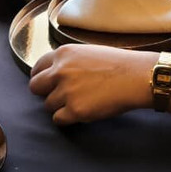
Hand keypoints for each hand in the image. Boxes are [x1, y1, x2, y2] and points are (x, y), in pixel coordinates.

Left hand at [29, 45, 152, 124]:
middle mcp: (60, 71)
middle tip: (58, 96)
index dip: (41, 77)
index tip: (46, 83)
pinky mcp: (74, 110)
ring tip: (79, 101)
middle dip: (44, 92)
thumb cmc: (117, 64)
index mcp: (63, 54)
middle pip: (35, 87)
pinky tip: (80, 112)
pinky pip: (58, 119)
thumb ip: (68, 61)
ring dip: (59, 106)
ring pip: (47, 105)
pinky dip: (66, 118)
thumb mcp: (88, 52)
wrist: (135, 77)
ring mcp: (66, 91)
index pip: (37, 67)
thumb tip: (55, 73)